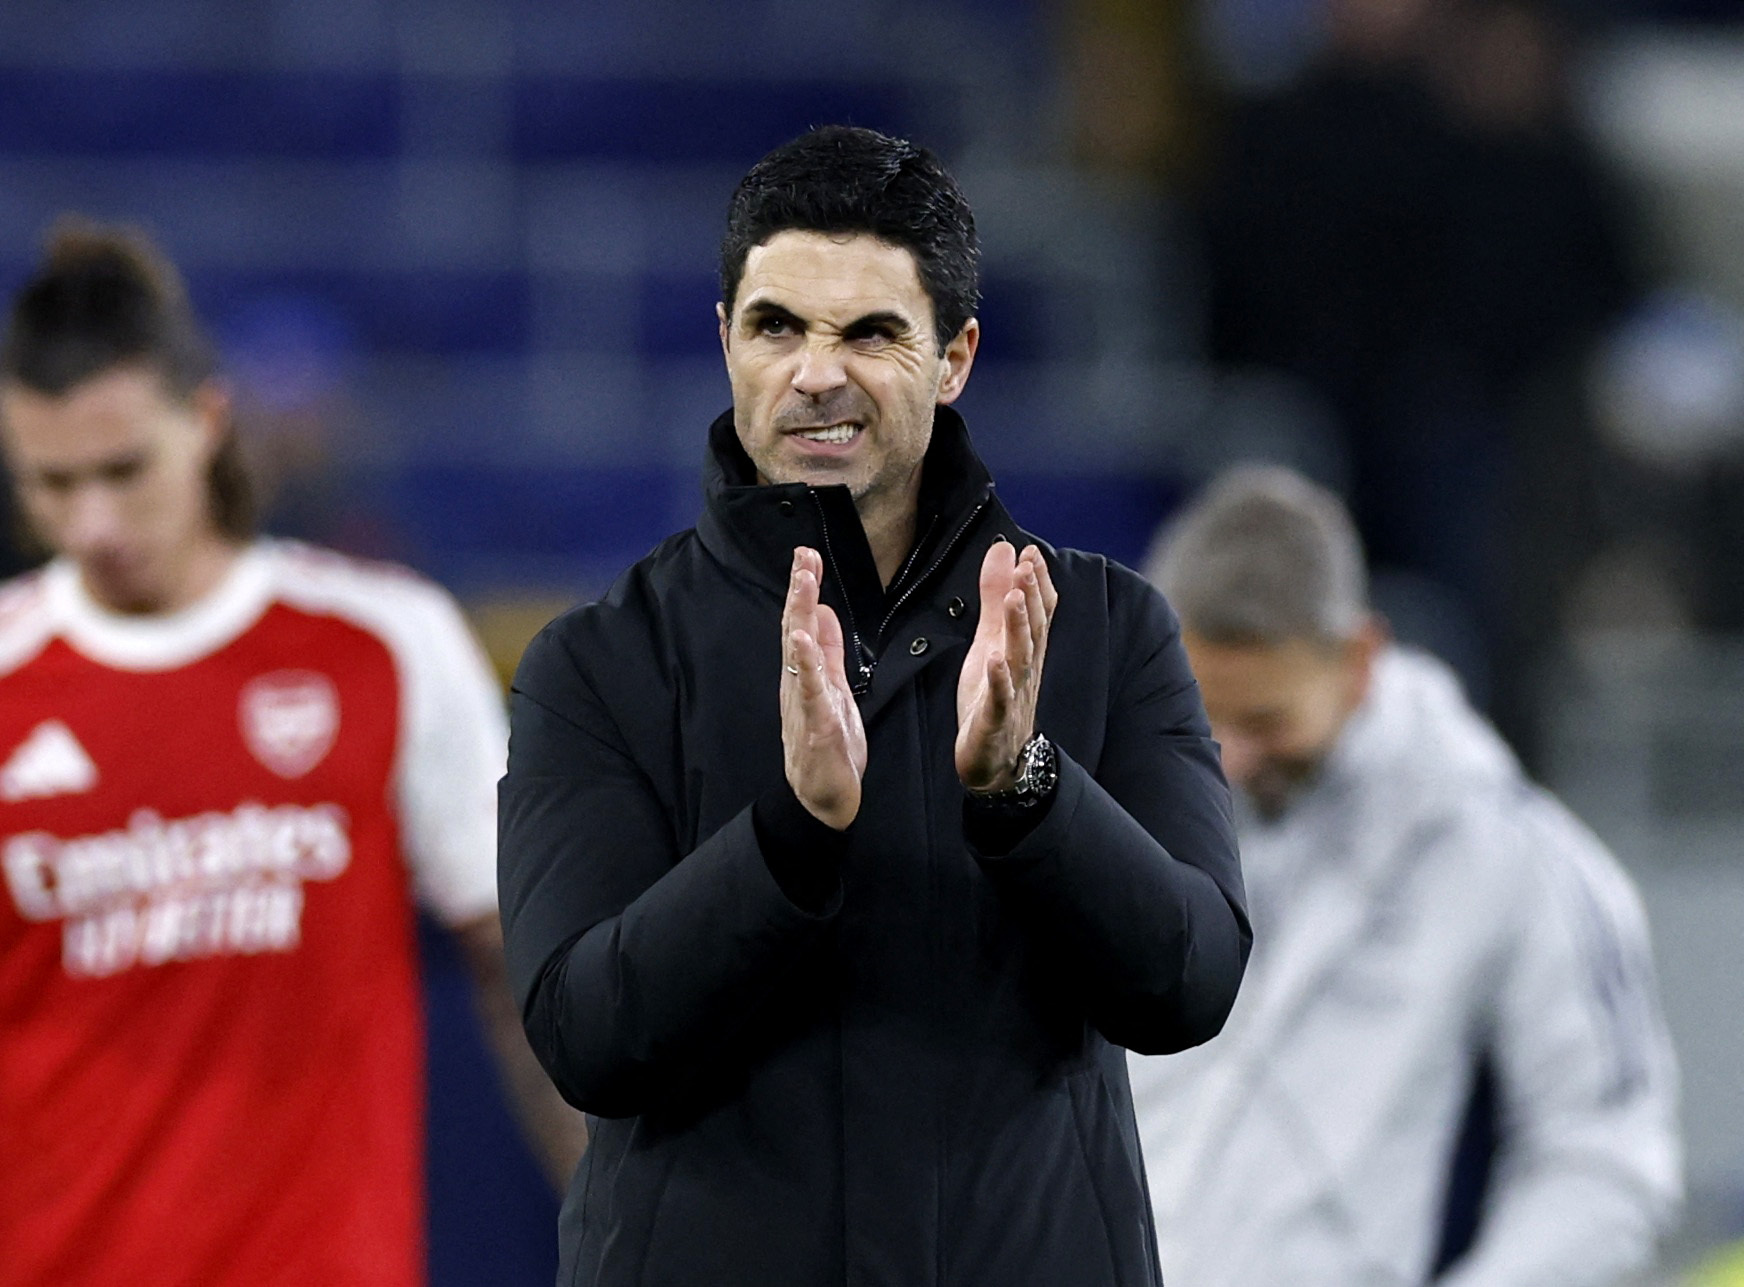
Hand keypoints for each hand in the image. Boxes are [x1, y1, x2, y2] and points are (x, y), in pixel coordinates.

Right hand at [781, 547, 866, 829]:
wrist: (823, 799)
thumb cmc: (829, 746)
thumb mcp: (834, 690)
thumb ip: (827, 652)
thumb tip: (823, 612)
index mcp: (806, 674)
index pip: (802, 623)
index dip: (804, 589)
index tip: (807, 555)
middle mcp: (798, 683)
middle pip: (795, 629)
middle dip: (799, 590)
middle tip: (802, 555)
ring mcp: (804, 702)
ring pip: (798, 652)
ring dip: (799, 615)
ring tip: (802, 582)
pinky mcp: (815, 724)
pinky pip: (809, 690)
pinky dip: (804, 663)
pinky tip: (801, 640)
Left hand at [955, 541, 1057, 792]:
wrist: (995, 760)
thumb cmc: (993, 697)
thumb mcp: (990, 640)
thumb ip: (995, 597)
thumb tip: (1004, 553)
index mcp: (1025, 650)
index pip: (1040, 612)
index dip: (1038, 583)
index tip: (1032, 552)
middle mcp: (1024, 669)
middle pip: (1034, 629)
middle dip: (1032, 596)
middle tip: (1027, 566)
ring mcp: (1012, 695)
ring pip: (1020, 657)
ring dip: (1019, 628)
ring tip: (1014, 599)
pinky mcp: (994, 719)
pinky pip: (1000, 698)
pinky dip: (999, 679)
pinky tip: (994, 660)